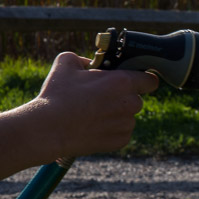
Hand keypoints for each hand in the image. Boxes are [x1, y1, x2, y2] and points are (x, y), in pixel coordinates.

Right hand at [34, 52, 159, 157]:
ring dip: (116, 114)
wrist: (47, 129)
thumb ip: (85, 58)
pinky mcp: (121, 141)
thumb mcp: (66, 63)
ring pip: (128, 116)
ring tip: (92, 114)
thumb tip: (91, 63)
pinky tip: (93, 127)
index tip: (136, 82)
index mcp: (123, 82)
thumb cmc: (57, 95)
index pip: (150, 80)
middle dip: (123, 98)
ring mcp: (127, 124)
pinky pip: (122, 132)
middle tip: (100, 98)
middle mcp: (130, 103)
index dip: (143, 80)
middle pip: (137, 98)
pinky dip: (111, 130)